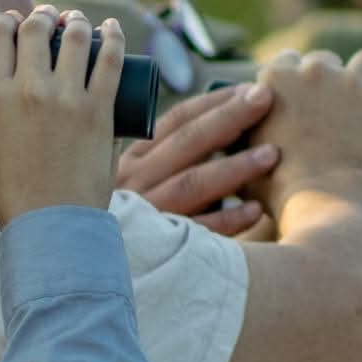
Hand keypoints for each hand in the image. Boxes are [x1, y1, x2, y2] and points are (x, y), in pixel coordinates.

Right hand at [0, 6, 120, 225]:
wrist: (51, 224)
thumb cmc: (18, 196)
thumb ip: (3, 118)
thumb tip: (13, 104)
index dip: (4, 21)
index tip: (12, 23)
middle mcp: (29, 89)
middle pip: (34, 28)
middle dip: (41, 17)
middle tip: (48, 20)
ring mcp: (67, 98)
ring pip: (74, 35)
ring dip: (76, 21)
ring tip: (78, 22)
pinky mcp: (100, 110)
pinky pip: (111, 59)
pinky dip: (114, 36)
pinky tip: (112, 28)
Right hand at [115, 84, 278, 234]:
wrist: (90, 272)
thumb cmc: (129, 221)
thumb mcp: (134, 183)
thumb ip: (166, 158)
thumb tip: (225, 126)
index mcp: (132, 160)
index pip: (176, 121)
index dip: (214, 102)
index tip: (249, 89)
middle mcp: (136, 183)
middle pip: (187, 143)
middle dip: (229, 117)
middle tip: (265, 98)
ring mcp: (146, 215)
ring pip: (192, 184)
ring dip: (235, 167)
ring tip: (271, 153)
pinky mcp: (158, 249)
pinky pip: (198, 231)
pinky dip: (227, 219)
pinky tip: (256, 209)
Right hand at [249, 49, 361, 220]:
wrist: (321, 207)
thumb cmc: (278, 193)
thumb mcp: (243, 161)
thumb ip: (238, 143)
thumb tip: (234, 138)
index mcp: (276, 80)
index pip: (286, 62)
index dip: (296, 80)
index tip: (304, 99)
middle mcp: (316, 71)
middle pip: (326, 61)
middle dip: (331, 80)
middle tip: (337, 109)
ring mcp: (356, 85)